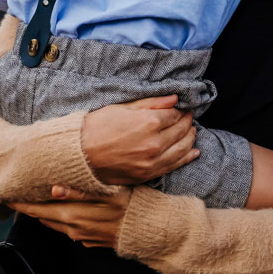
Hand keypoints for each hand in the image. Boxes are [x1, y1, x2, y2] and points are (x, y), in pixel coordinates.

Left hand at [8, 184, 131, 247]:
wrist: (150, 232)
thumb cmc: (131, 207)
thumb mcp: (107, 194)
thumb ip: (79, 192)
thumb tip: (53, 189)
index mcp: (73, 216)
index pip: (38, 210)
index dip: (21, 203)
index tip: (6, 196)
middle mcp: (74, 229)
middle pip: (43, 217)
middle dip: (29, 207)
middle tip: (16, 195)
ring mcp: (82, 237)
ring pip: (55, 224)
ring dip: (45, 213)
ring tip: (35, 200)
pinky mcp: (91, 241)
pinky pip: (70, 229)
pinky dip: (62, 219)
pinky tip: (64, 209)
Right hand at [80, 96, 198, 184]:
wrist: (79, 154)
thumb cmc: (96, 127)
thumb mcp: (122, 108)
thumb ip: (151, 103)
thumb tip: (174, 99)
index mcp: (148, 123)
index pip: (174, 115)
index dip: (180, 110)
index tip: (182, 108)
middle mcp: (154, 143)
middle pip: (181, 131)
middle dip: (187, 122)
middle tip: (188, 116)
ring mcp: (152, 161)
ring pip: (182, 149)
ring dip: (190, 138)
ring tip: (192, 131)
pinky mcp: (147, 174)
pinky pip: (174, 165)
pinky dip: (187, 157)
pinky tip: (194, 152)